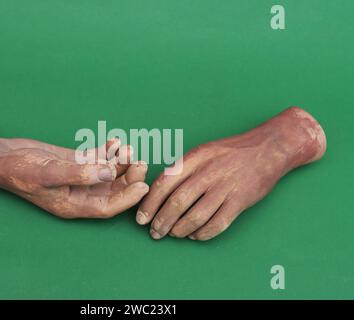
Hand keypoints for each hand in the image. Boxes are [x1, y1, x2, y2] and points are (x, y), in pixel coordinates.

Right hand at [0, 122, 148, 218]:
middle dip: (128, 177)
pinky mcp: (76, 163)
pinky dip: (108, 152)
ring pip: (108, 174)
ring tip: (128, 149)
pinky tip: (115, 143)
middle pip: (112, 190)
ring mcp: (79, 177)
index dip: (127, 199)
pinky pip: (98, 160)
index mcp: (73, 205)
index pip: (107, 207)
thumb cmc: (19, 170)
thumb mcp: (48, 173)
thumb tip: (110, 172)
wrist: (3, 157)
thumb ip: (79, 174)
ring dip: (121, 162)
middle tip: (139, 160)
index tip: (143, 185)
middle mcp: (79, 194)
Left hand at [136, 107, 325, 240]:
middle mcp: (208, 172)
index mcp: (195, 158)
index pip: (164, 183)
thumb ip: (182, 169)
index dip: (149, 203)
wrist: (268, 149)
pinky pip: (217, 224)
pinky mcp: (240, 201)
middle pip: (177, 202)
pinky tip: (196, 235)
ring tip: (173, 234)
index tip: (142, 218)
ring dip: (180, 230)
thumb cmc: (230, 152)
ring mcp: (225, 187)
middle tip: (155, 233)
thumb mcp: (203, 151)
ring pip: (195, 216)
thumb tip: (158, 193)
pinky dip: (203, 233)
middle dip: (161, 221)